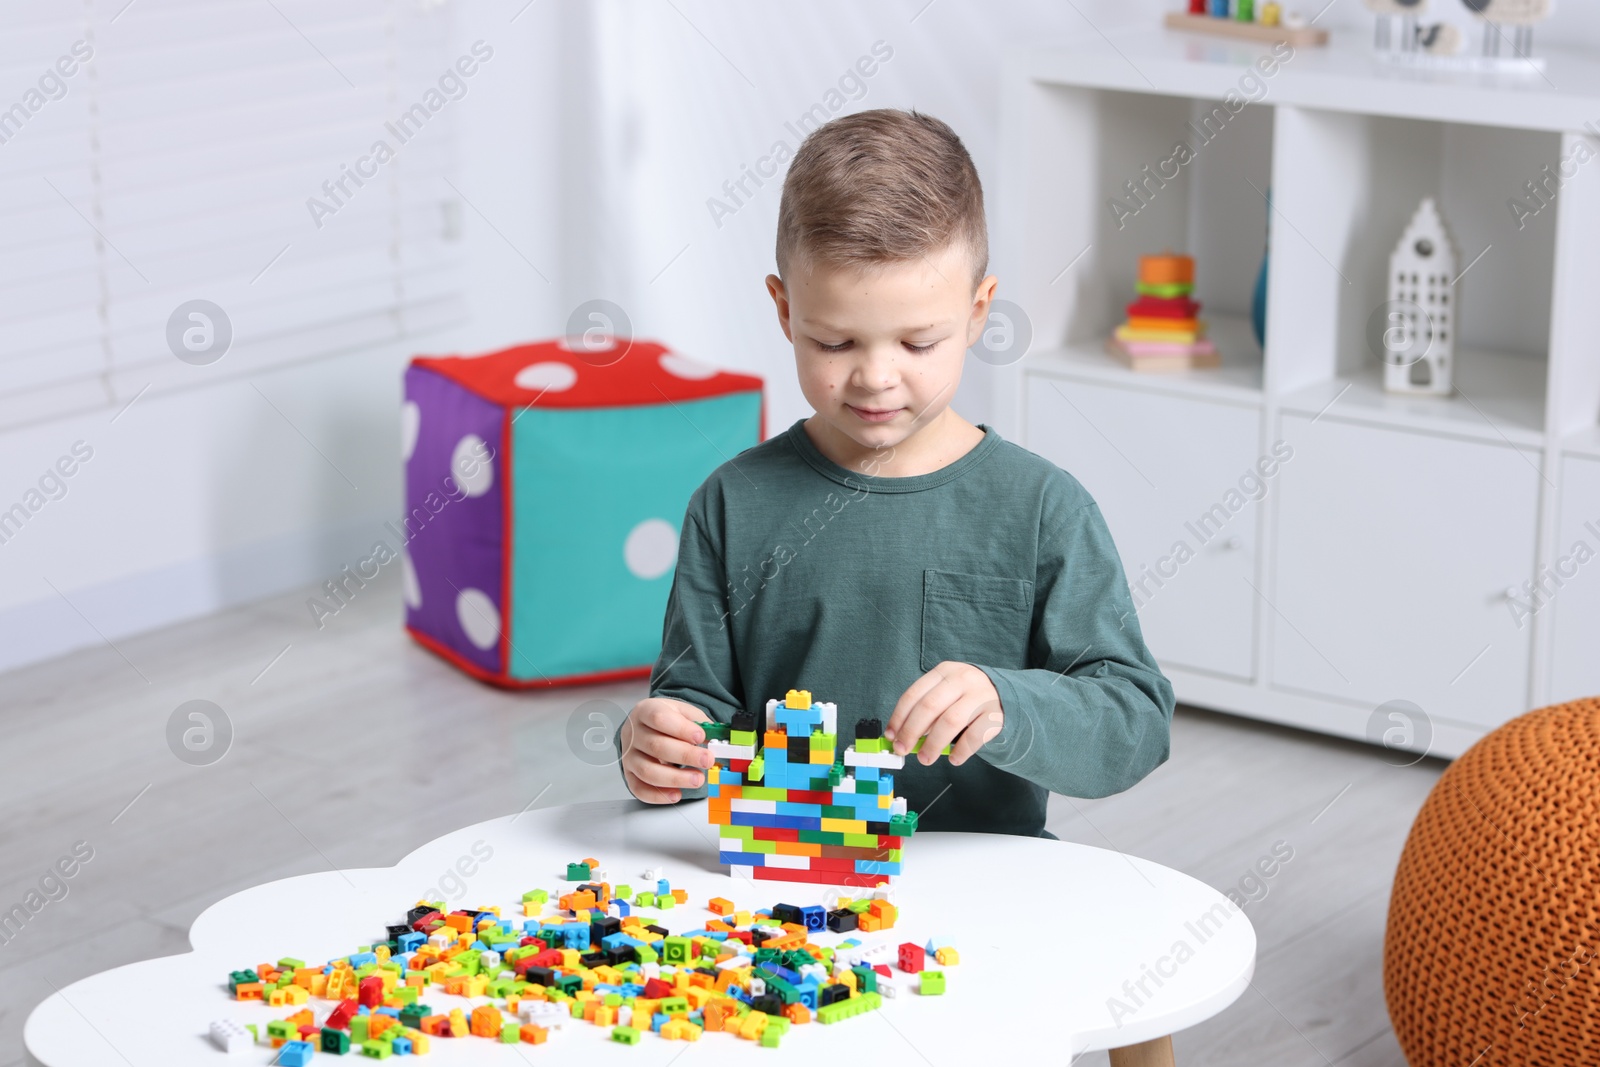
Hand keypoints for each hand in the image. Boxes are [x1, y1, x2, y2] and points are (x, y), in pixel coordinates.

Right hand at [620, 697, 715, 803]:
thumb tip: (717, 740)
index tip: (700, 737)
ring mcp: (629, 755)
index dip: (681, 729)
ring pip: (647, 771)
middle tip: (707, 761)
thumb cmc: (666, 719)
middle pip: (656, 746)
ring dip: (675, 778)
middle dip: (686, 756)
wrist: (646, 725)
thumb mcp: (683, 712)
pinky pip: (639, 789)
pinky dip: (658, 795)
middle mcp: (633, 734)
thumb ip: (699, 723)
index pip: (660, 718)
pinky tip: (677, 794)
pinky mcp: (629, 774)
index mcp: (646, 711)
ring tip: (697, 779)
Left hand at [884, 662, 1003, 766]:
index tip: (891, 736)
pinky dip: (961, 751)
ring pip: (950, 721)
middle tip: (902, 750)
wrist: (1004, 695)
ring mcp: (981, 696)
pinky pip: (974, 736)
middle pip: (929, 706)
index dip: (899, 717)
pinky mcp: (995, 715)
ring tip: (926, 759)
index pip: (914, 694)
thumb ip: (925, 711)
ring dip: (933, 744)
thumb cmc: (964, 697)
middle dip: (911, 731)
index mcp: (944, 672)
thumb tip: (901, 737)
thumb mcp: (945, 693)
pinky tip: (954, 759)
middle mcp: (962, 680)